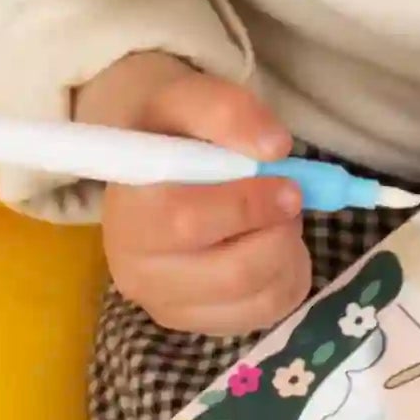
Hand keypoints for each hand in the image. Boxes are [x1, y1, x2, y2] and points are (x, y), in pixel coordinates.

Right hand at [80, 53, 310, 335]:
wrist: (147, 156)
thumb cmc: (170, 127)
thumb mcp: (188, 97)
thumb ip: (227, 110)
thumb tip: (275, 147)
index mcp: (129, 212)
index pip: (190, 224)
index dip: (249, 205)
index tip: (286, 180)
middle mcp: (137, 269)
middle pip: (235, 273)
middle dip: (280, 230)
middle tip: (288, 196)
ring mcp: (164, 303)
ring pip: (258, 298)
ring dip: (289, 251)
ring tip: (276, 218)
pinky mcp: (194, 322)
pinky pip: (265, 312)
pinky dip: (290, 276)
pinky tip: (272, 244)